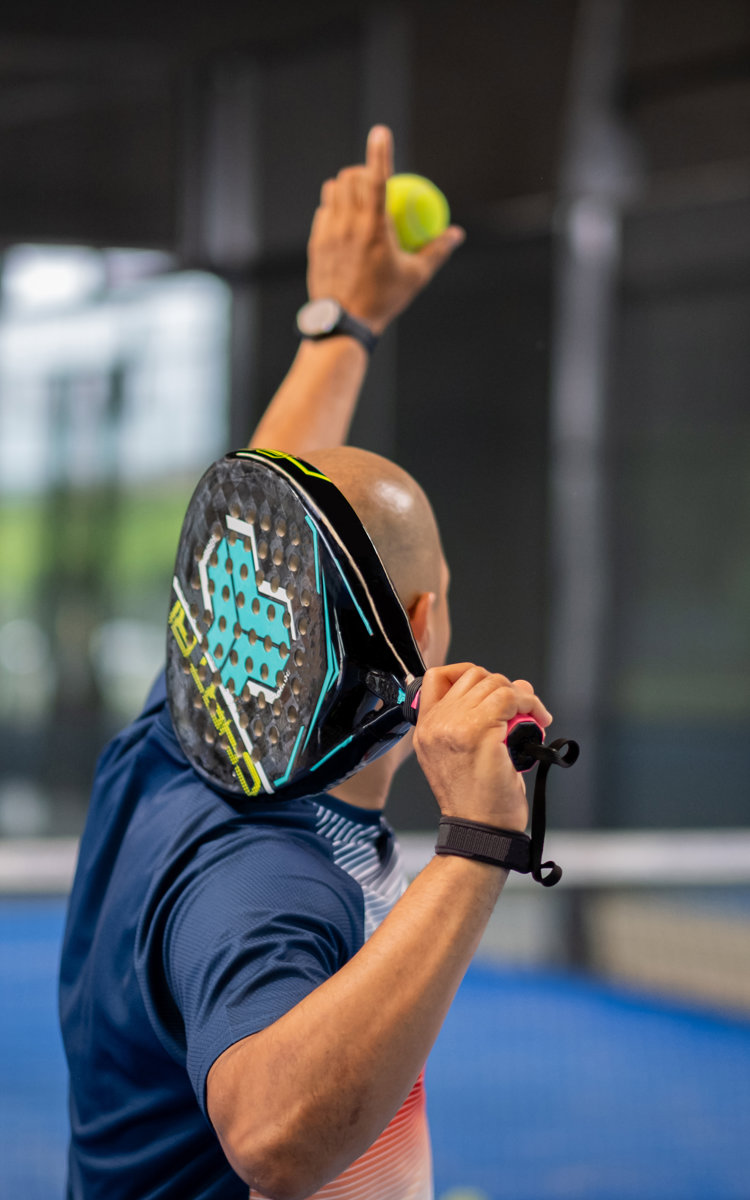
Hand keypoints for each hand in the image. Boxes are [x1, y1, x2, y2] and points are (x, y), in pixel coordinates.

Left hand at [306, 125, 464, 334]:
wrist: (344, 322)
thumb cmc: (384, 299)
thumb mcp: (416, 277)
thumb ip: (437, 250)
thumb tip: (456, 233)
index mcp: (375, 228)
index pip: (377, 178)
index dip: (380, 151)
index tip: (381, 131)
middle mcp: (348, 224)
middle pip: (350, 177)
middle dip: (362, 170)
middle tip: (373, 181)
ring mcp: (328, 231)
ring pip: (332, 190)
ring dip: (346, 186)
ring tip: (358, 200)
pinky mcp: (316, 242)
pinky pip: (323, 211)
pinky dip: (334, 208)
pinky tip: (344, 222)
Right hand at [413, 664, 552, 831]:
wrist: (479, 832)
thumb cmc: (476, 802)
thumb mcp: (460, 757)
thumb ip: (474, 721)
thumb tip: (513, 689)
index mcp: (426, 729)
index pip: (436, 678)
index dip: (465, 673)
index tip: (490, 687)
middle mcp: (436, 724)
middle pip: (473, 676)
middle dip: (502, 686)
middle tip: (521, 709)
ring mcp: (455, 726)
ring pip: (494, 683)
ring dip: (521, 695)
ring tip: (533, 716)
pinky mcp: (480, 731)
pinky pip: (510, 697)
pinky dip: (530, 703)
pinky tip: (538, 719)